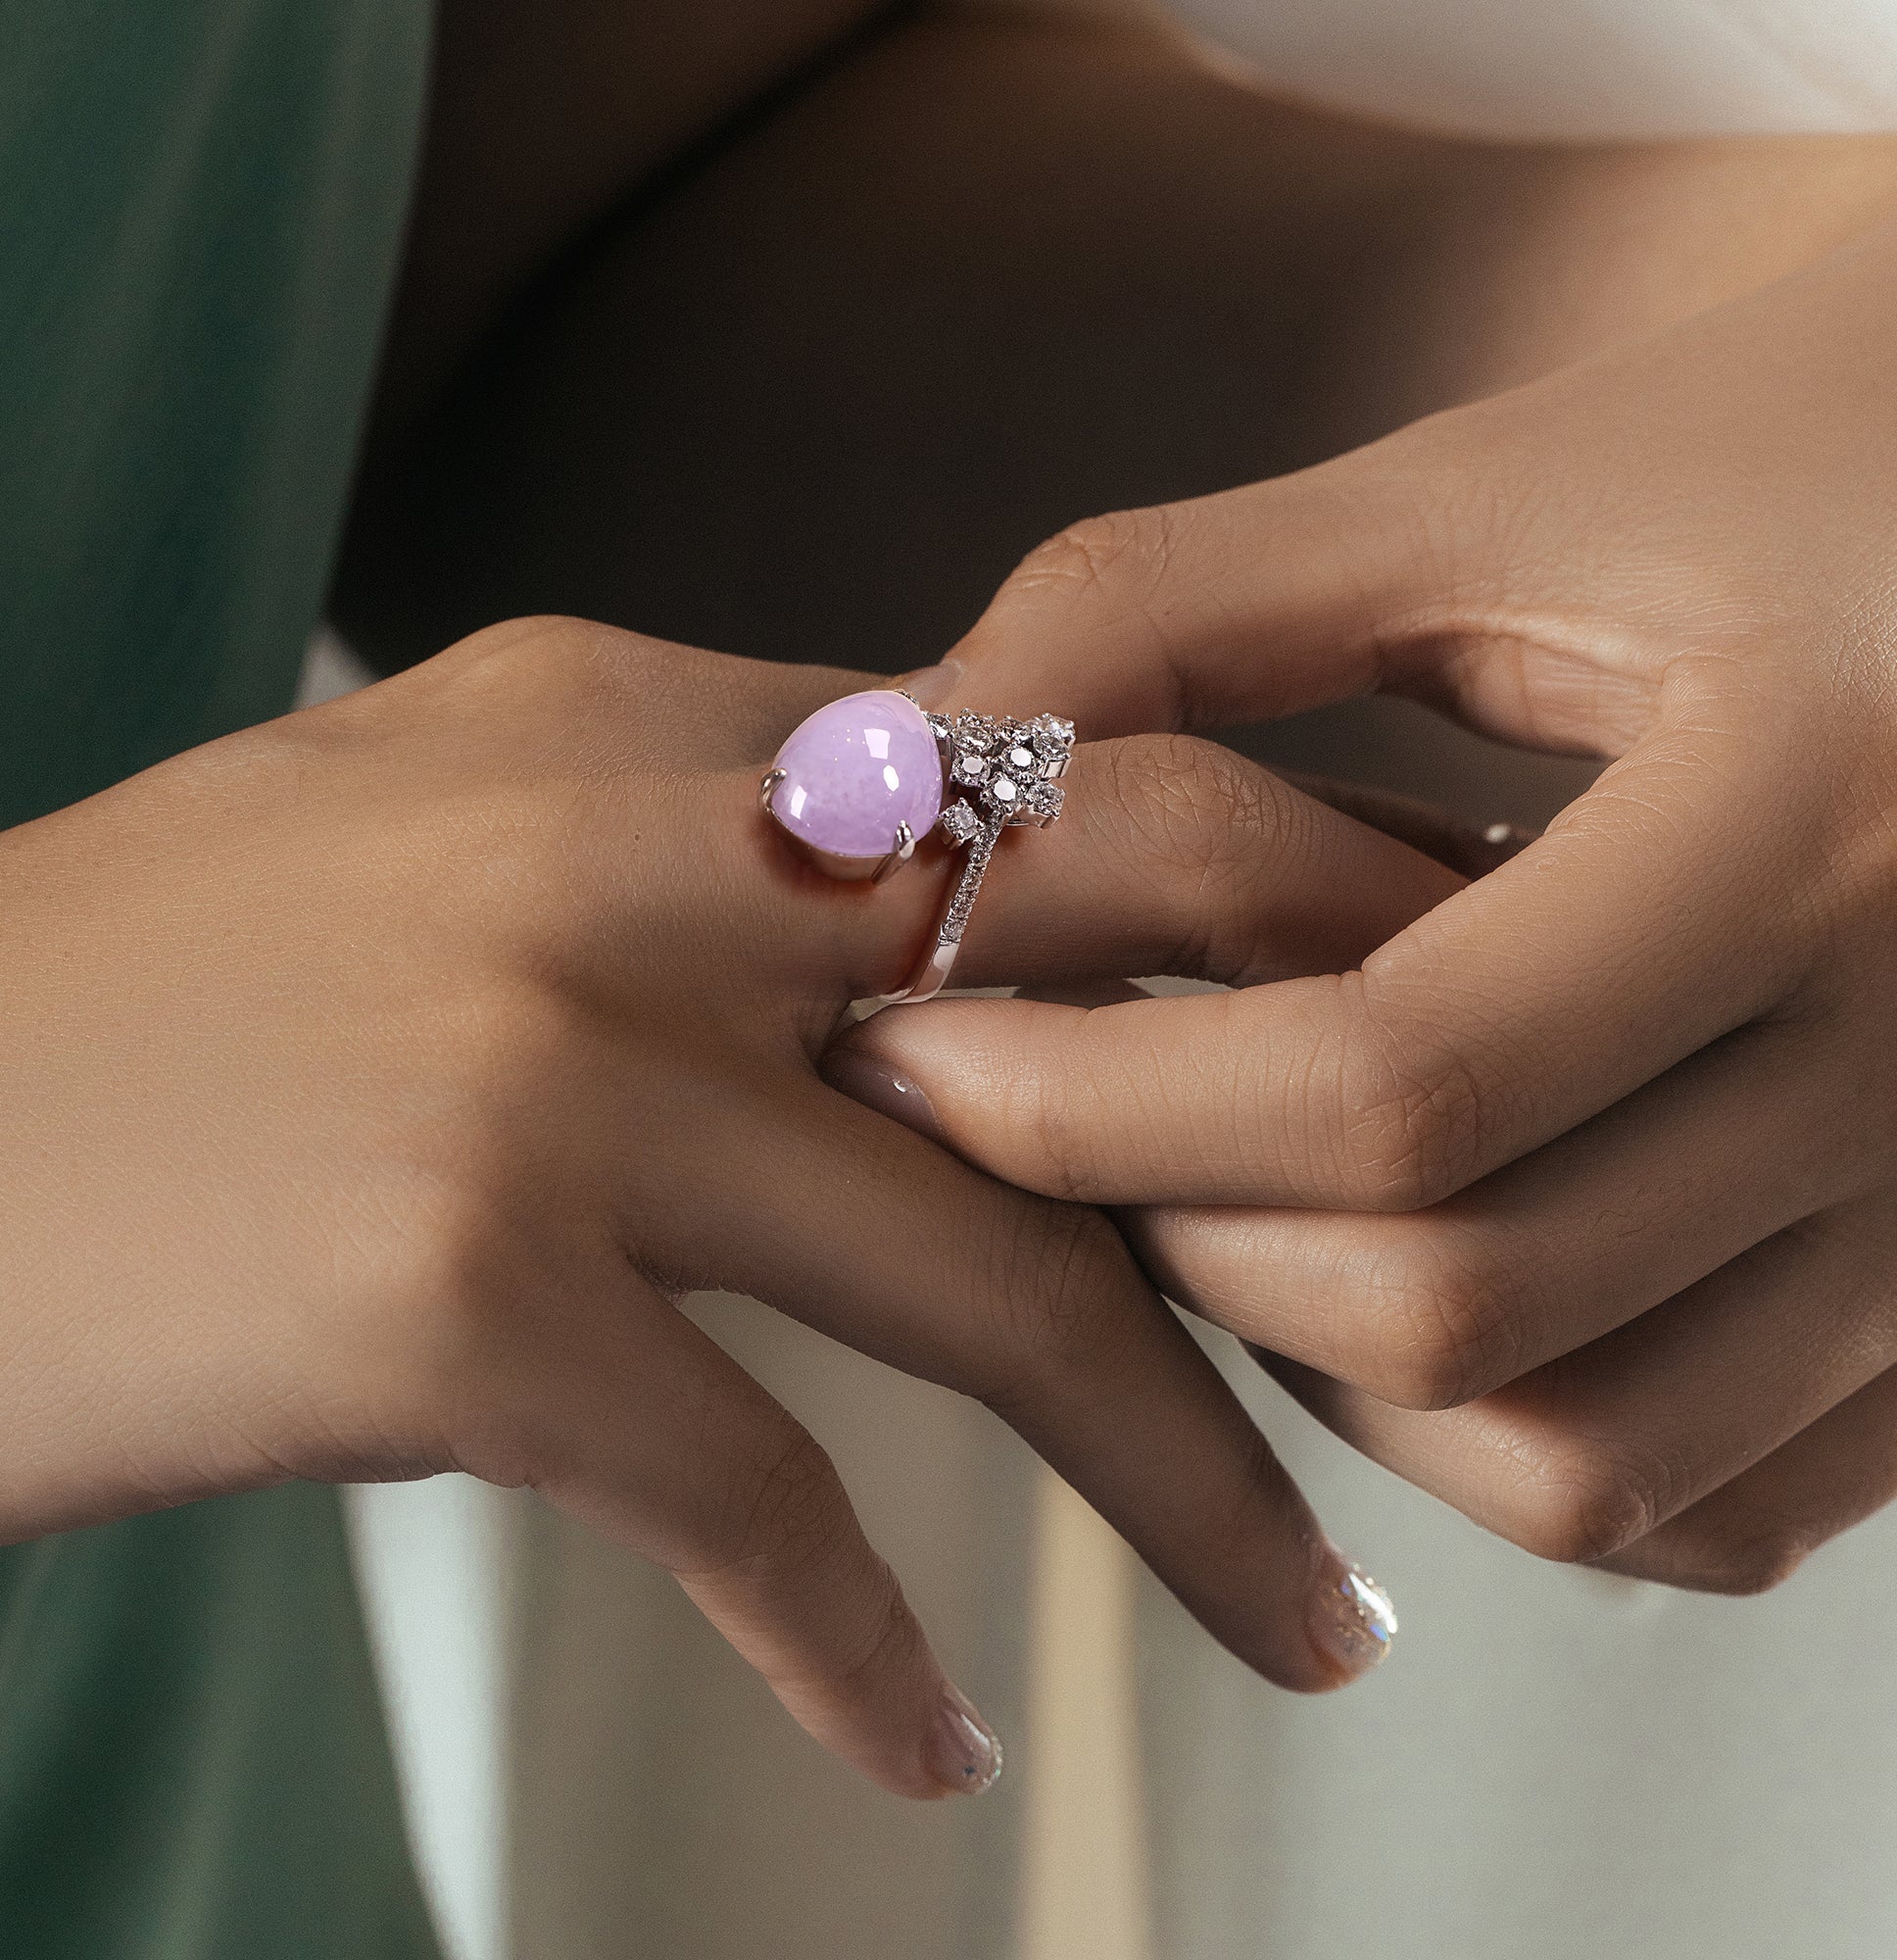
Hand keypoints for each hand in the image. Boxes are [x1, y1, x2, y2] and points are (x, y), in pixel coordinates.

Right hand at [0, 617, 1454, 1793]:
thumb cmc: (161, 1005)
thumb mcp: (435, 833)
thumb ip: (686, 847)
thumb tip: (941, 947)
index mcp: (634, 724)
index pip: (1044, 790)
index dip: (1257, 913)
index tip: (1384, 1037)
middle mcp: (626, 858)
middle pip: (1101, 976)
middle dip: (1322, 1127)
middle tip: (1460, 1289)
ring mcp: (550, 1065)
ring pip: (991, 1274)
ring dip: (1178, 1478)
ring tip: (1308, 1625)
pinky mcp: (458, 1294)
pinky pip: (753, 1495)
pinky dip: (856, 1647)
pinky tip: (926, 1749)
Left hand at [839, 213, 1896, 1595]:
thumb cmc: (1793, 461)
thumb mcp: (1495, 489)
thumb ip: (1178, 605)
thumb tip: (908, 756)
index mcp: (1812, 822)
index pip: (1391, 1083)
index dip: (1094, 1100)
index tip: (910, 1048)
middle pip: (1455, 1301)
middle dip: (1169, 1233)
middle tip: (1037, 1114)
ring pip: (1576, 1457)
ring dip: (1315, 1362)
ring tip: (1209, 1188)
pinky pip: (1701, 1496)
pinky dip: (1495, 1433)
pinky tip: (1405, 1263)